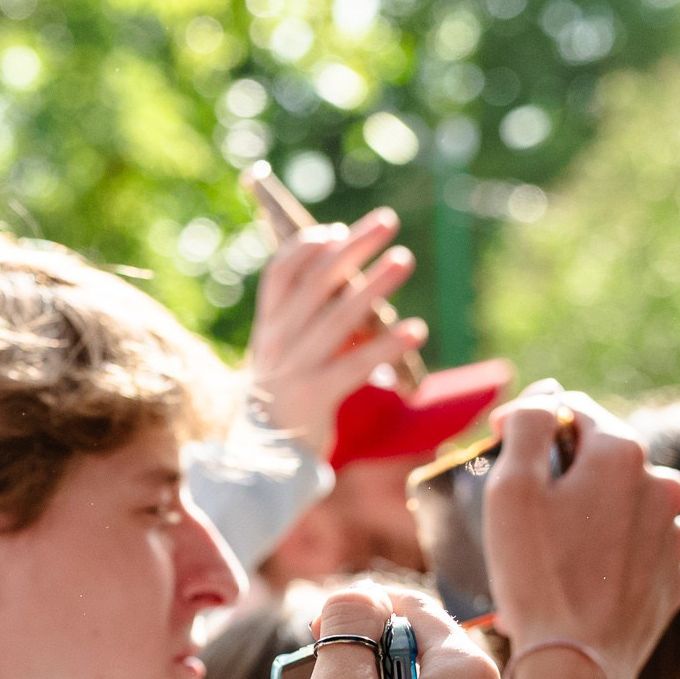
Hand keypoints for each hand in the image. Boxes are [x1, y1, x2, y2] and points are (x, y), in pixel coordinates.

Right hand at [242, 207, 426, 454]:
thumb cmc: (285, 394)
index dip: (307, 246)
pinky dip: (387, 346)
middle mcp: (278, 342)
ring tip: (403, 259)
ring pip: (338, 318)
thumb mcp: (282, 351)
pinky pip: (356, 364)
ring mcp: (295, 368)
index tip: (338, 230)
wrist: (264, 456)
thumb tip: (346, 271)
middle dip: (353, 248)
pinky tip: (415, 330)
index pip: (279, 272)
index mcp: (268, 326)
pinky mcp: (317, 396)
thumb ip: (305, 316)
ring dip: (374, 285)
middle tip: (388, 222)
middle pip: (315, 283)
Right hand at [483, 386, 679, 678]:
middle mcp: (662, 484)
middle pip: (602, 457)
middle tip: (520, 510)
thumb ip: (531, 425)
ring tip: (551, 551)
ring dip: (590, 513)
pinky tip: (579, 576)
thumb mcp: (511, 489)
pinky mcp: (673, 576)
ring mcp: (673, 534)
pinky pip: (638, 548)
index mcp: (622, 453)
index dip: (531, 425)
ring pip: (623, 502)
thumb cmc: (536, 575)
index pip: (573, 411)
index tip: (498, 451)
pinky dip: (610, 553)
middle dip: (563, 472)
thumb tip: (546, 395)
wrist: (577, 663)